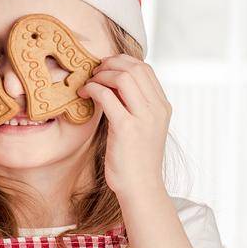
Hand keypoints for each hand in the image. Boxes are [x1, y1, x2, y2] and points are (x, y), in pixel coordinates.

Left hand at [79, 55, 170, 200]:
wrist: (141, 185)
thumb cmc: (135, 157)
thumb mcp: (143, 126)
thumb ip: (135, 104)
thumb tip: (113, 83)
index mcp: (163, 106)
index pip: (146, 69)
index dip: (122, 62)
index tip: (105, 68)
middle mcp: (157, 109)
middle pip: (135, 68)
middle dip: (109, 64)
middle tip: (93, 73)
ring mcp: (144, 118)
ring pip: (123, 77)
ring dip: (100, 75)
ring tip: (88, 84)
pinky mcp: (126, 128)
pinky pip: (107, 96)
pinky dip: (92, 89)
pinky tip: (84, 95)